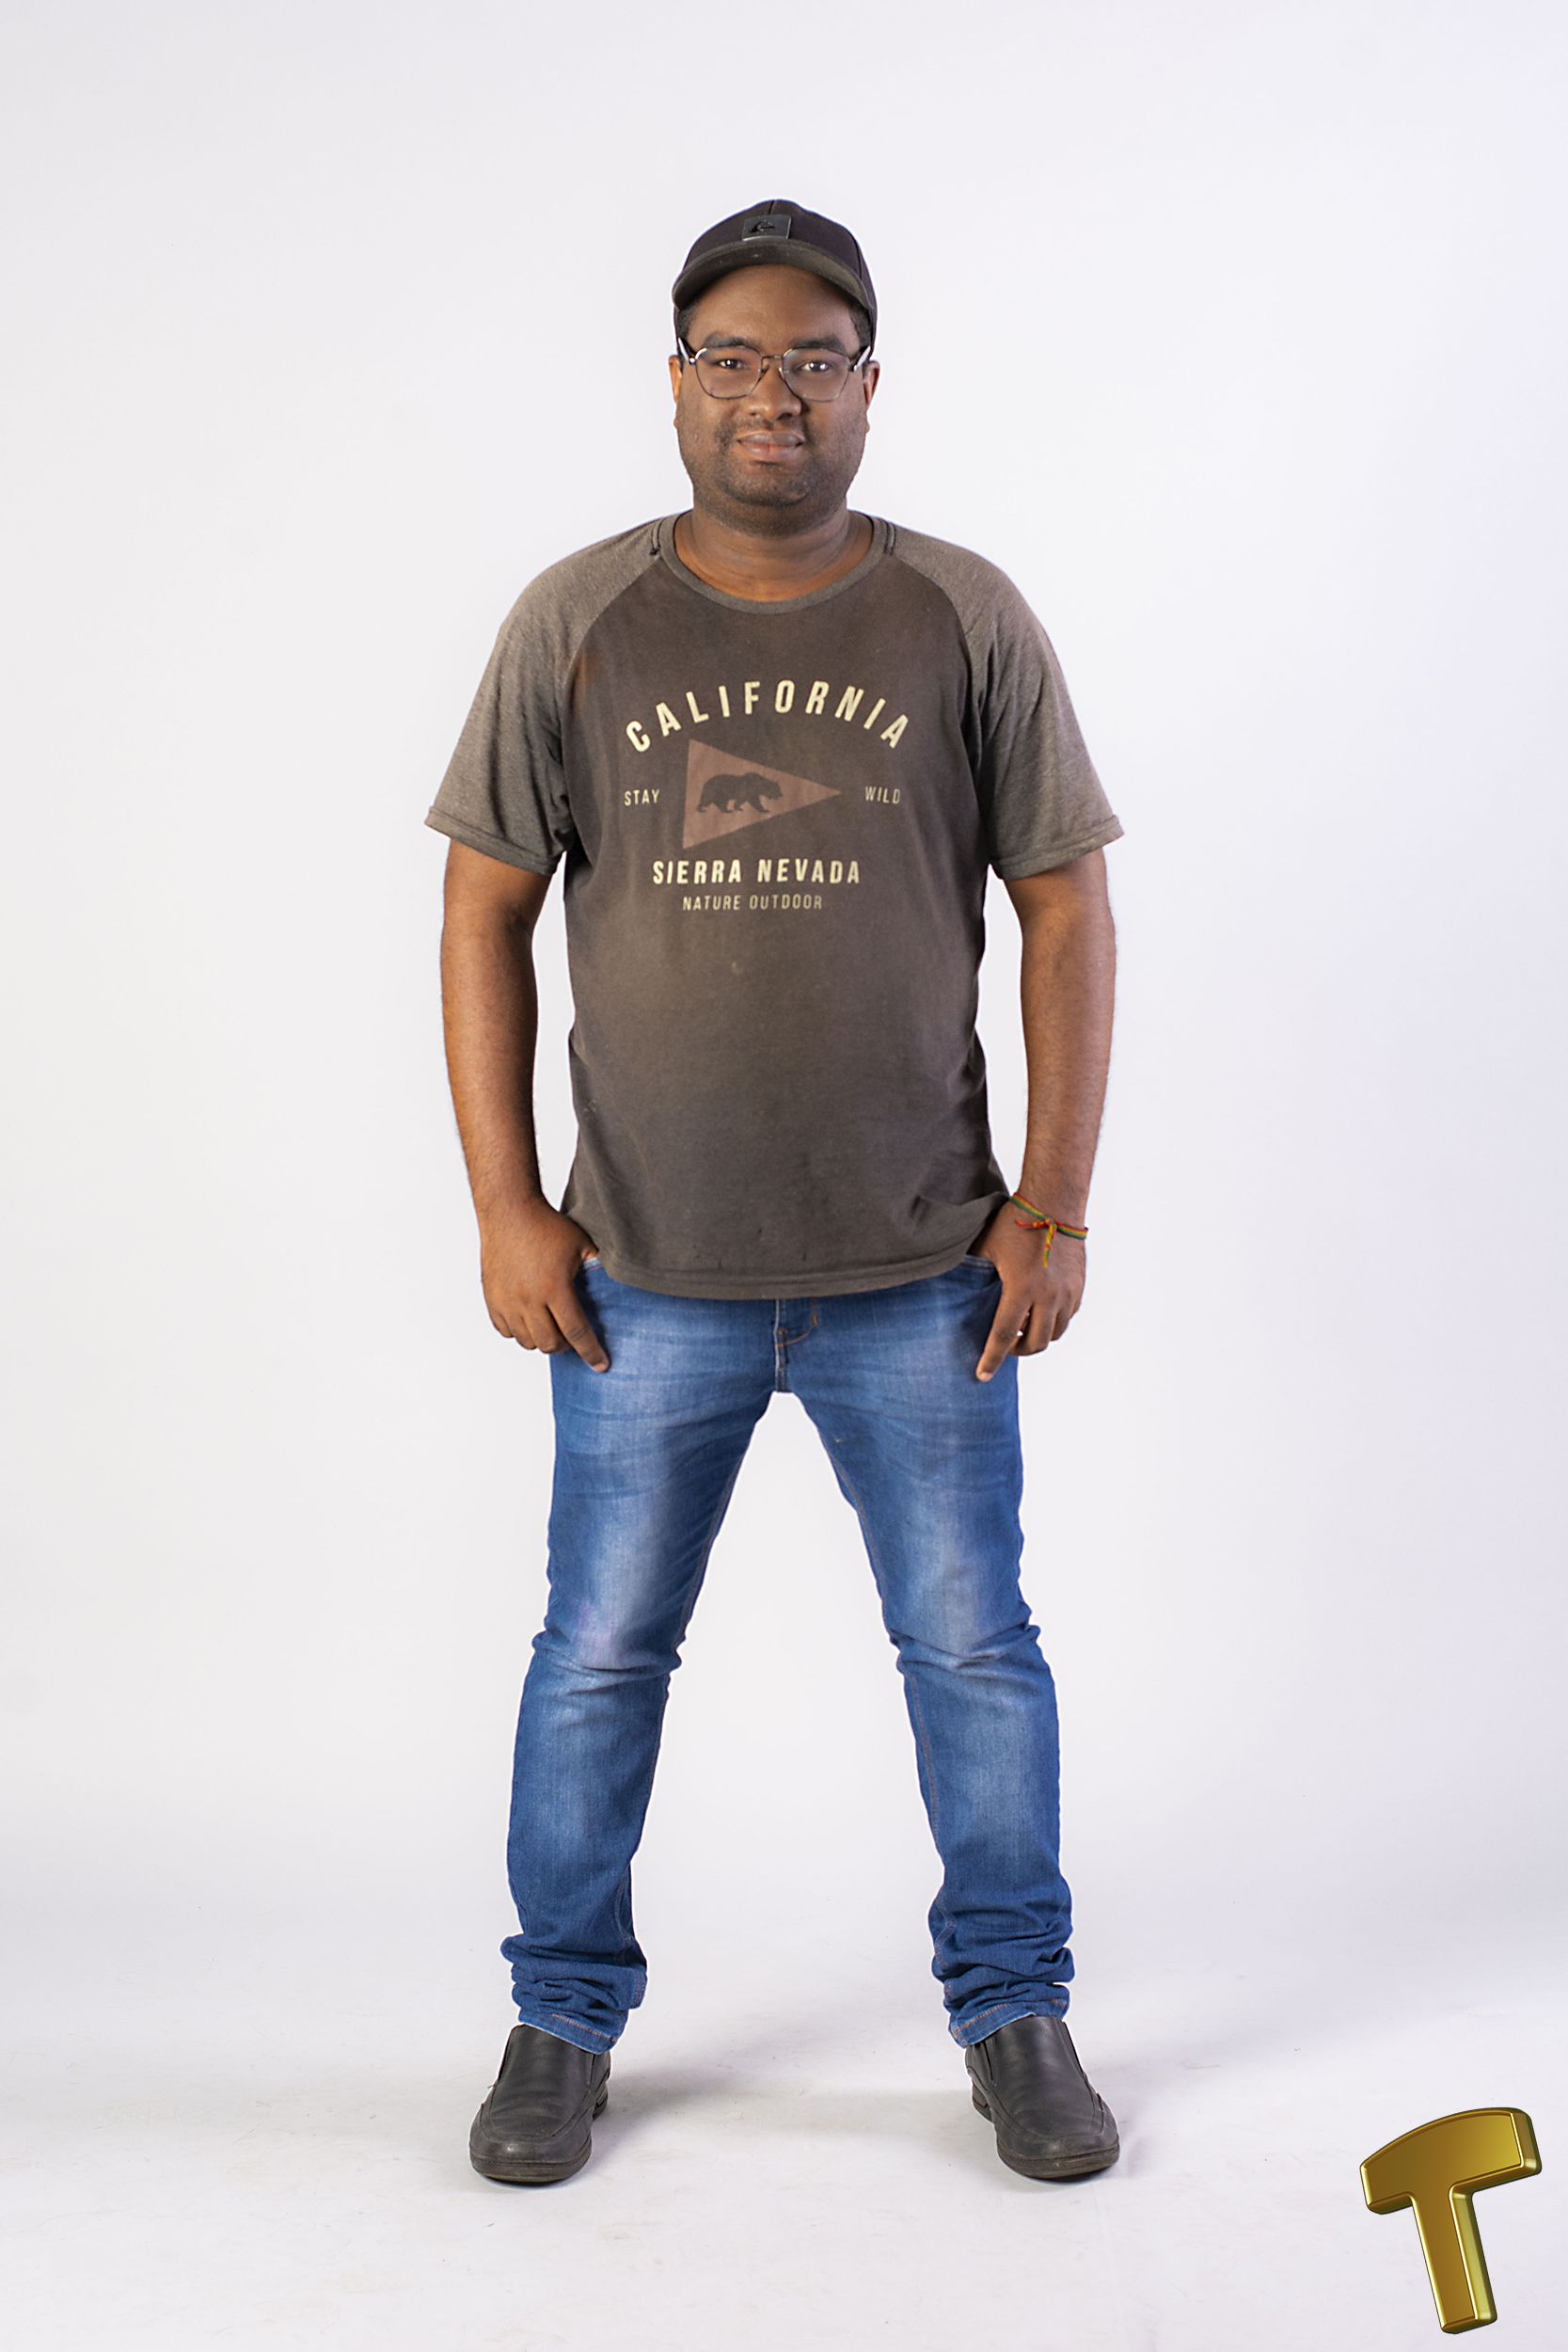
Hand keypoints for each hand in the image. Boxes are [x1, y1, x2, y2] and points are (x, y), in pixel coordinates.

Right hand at [477, 1198, 608, 1370]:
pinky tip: (531, 1318)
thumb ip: (599, 1269)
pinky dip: (520, 1331)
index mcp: (554, 1287)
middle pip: (550, 1343)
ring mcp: (507, 1301)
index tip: (601, 1365)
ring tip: (552, 1324)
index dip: (591, 1352)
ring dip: (543, 1339)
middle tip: (573, 1334)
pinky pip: (506, 1331)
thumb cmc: (546, 1226)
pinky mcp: (492, 1299)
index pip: (576, 1331)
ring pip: (527, 1341)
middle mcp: (528, 1299)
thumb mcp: (582, 1245)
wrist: (509, 1211)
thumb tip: (619, 1287)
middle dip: (566, 1345)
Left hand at [972, 1202, 1086, 1381]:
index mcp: (1021, 1287)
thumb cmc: (1016, 1222)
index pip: (1004, 1334)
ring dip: (1037, 1337)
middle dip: (1018, 1350)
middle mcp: (1048, 1295)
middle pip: (1035, 1343)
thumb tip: (949, 1286)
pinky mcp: (1078, 1287)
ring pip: (1054, 1334)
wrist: (1055, 1202)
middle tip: (1006, 1345)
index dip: (992, 1358)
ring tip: (1023, 1327)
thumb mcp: (985, 1246)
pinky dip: (1053, 1323)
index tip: (982, 1375)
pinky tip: (1040, 1312)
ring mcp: (1067, 1292)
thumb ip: (971, 1271)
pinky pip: (1068, 1317)